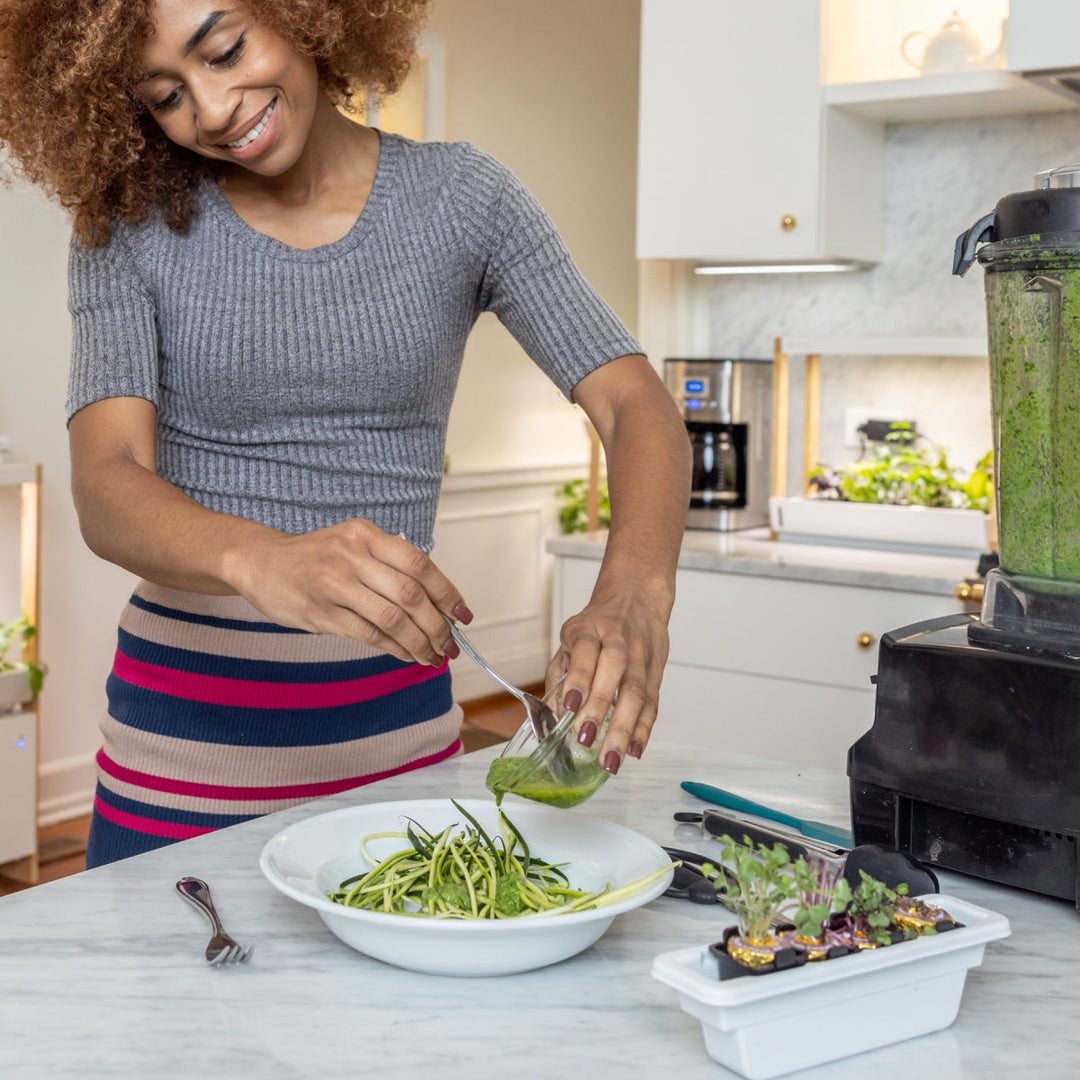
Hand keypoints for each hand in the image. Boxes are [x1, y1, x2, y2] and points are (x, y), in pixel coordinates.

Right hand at [229, 519, 470, 664]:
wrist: (259, 562)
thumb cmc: (314, 557)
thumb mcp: (352, 543)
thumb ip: (388, 563)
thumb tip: (437, 603)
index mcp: (366, 534)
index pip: (419, 564)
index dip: (447, 592)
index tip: (463, 615)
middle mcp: (351, 555)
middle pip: (410, 594)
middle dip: (437, 625)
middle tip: (450, 645)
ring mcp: (334, 584)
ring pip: (392, 618)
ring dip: (419, 642)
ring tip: (432, 656)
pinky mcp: (320, 612)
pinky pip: (368, 635)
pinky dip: (394, 649)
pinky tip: (405, 655)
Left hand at [546, 587, 670, 774]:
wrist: (636, 599)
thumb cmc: (597, 626)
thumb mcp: (570, 638)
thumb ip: (560, 674)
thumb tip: (551, 715)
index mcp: (588, 629)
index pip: (584, 651)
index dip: (579, 677)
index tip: (569, 705)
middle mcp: (618, 640)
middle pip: (614, 670)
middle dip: (600, 707)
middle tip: (586, 739)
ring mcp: (641, 656)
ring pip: (636, 692)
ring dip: (624, 728)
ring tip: (611, 759)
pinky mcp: (656, 672)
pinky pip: (652, 702)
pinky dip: (644, 728)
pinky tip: (635, 750)